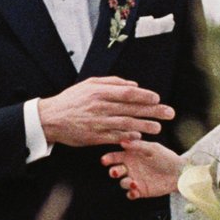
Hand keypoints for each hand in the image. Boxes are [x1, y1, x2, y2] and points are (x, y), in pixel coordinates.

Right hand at [38, 76, 172, 147]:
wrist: (50, 118)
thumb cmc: (71, 100)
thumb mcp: (89, 84)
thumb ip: (112, 82)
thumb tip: (134, 85)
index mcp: (100, 92)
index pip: (128, 93)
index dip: (145, 96)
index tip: (157, 98)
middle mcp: (101, 107)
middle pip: (132, 108)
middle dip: (153, 111)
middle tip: (169, 113)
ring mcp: (99, 123)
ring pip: (127, 124)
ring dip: (145, 126)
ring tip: (158, 128)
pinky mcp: (95, 136)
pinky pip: (116, 137)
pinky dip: (129, 137)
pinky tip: (140, 137)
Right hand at [102, 140, 182, 201]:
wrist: (179, 172)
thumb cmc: (167, 157)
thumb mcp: (153, 148)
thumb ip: (138, 146)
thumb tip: (122, 142)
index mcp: (131, 156)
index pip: (116, 157)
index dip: (109, 158)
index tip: (105, 160)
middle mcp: (131, 168)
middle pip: (115, 171)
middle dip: (113, 172)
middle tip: (115, 172)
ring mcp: (135, 180)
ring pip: (122, 183)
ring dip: (125, 183)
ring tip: (133, 182)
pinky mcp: (141, 191)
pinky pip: (131, 194)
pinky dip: (131, 193)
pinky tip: (135, 190)